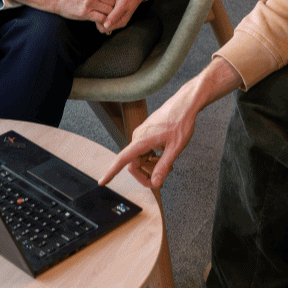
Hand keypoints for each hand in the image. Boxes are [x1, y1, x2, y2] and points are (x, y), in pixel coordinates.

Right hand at [53, 0, 117, 30]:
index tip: (114, 7)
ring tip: (108, 20)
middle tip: (113, 15)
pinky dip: (103, 21)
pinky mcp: (85, 12)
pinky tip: (100, 22)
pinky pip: (102, 18)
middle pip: (113, 2)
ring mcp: (90, 2)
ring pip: (109, 10)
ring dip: (109, 16)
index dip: (115, 1)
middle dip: (114, 10)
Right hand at [100, 58, 241, 188]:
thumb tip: (155, 183)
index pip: (122, 160)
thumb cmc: (181, 123)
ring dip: (151, 166)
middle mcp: (138, 137)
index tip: (102, 182)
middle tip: (160, 180)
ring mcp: (142, 134)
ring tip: (168, 166)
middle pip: (133, 163)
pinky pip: (144, 150)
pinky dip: (153, 158)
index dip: (111, 172)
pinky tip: (165, 156)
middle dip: (145, 174)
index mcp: (141, 141)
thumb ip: (163, 167)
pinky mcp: (147, 132)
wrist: (185, 104)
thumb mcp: (174, 148)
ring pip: (140, 157)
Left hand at [102, 0, 147, 32]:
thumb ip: (115, 15)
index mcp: (120, 22)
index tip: (99, 11)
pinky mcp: (112, 9)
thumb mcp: (123, 5)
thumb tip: (106, 25)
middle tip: (98, 5)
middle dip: (98, 16)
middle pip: (101, 24)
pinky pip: (103, 11)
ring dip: (99, 11)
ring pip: (101, 17)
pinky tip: (102, 0)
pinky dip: (101, 7)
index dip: (99, 21)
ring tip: (100, 1)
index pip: (104, 28)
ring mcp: (114, 15)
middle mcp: (117, 20)